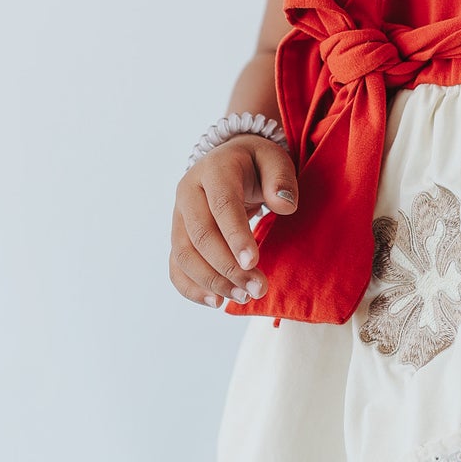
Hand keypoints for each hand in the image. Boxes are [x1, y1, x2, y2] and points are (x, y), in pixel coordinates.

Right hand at [169, 135, 298, 308]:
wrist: (229, 162)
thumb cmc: (256, 164)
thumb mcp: (274, 159)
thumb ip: (281, 179)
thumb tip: (284, 205)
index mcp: (213, 170)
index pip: (222, 205)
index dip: (236, 235)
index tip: (253, 262)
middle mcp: (188, 192)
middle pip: (200, 235)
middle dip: (228, 267)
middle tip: (257, 288)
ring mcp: (178, 216)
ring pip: (184, 254)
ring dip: (212, 281)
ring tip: (243, 297)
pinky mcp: (178, 236)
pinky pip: (176, 266)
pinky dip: (191, 288)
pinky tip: (216, 302)